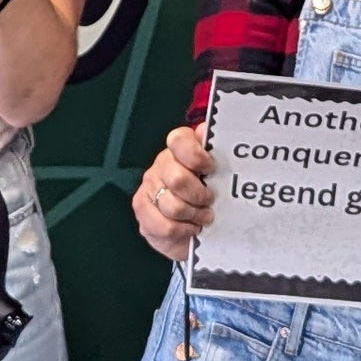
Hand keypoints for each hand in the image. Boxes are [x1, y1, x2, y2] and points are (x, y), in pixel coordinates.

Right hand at [135, 123, 214, 261]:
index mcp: (178, 150)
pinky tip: (191, 228)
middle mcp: (160, 165)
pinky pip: (165, 226)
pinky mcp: (143, 212)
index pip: (179, 140)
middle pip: (178, 179)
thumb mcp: (217, 174)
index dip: (196, 156)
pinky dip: (183, 231)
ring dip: (194, 216)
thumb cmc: (206, 195)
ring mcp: (148, 188)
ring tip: (204, 218)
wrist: (190, 228)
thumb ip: (215, 151)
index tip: (211, 168)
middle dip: (199, 195)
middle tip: (210, 202)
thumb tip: (206, 129)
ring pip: (173, 206)